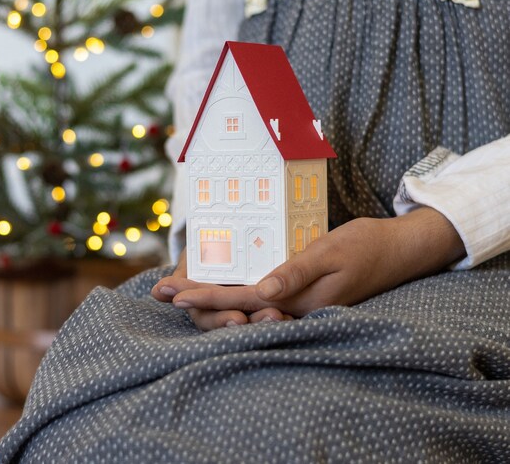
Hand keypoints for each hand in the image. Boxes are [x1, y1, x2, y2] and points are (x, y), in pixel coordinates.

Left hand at [154, 207, 464, 325]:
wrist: (396, 250)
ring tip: (176, 291)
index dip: (206, 298)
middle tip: (159, 292)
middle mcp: (292, 307)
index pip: (242, 302)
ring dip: (212, 300)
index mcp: (298, 301)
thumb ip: (295, 275)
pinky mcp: (299, 296)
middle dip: (197, 302)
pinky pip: (260, 298)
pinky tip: (216, 286)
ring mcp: (296, 304)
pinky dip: (234, 292)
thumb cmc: (364, 247)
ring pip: (246, 307)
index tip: (174, 294)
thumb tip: (262, 295)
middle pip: (237, 310)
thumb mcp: (329, 253)